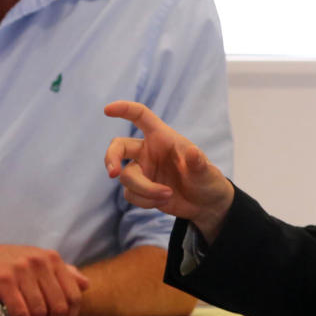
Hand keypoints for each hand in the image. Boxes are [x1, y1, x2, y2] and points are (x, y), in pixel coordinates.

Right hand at [0, 242, 88, 315]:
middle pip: (59, 306)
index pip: (73, 294)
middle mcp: (40, 262)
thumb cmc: (4, 263)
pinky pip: (21, 313)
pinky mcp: (3, 280)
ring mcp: (22, 270)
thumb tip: (86, 285)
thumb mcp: (35, 262)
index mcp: (51, 258)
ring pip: (41, 312)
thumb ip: (61, 272)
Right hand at [103, 100, 233, 240]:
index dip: (124, 109)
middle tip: (113, 173)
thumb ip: (198, 163)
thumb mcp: (207, 172)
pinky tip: (163, 201)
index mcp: (162, 137)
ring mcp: (143, 170)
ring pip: (126, 177)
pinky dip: (145, 201)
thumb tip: (193, 153)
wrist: (206, 205)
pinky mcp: (140, 190)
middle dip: (112, 157)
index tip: (108, 110)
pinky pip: (131, 194)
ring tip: (168, 194)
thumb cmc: (207, 180)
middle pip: (119, 147)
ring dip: (144, 190)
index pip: (140, 116)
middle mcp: (148, 151)